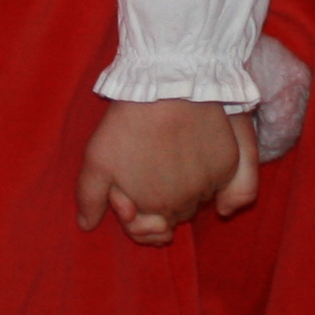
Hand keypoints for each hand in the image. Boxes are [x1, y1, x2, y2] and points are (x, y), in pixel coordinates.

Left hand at [78, 100, 253, 242]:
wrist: (167, 84)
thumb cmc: (130, 122)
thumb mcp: (97, 159)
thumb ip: (90, 198)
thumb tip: (86, 226)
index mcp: (155, 209)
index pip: (151, 230)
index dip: (136, 215)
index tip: (124, 191)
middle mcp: (186, 205)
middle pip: (174, 216)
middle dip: (159, 202)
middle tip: (146, 170)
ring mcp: (210, 186)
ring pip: (197, 202)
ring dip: (184, 191)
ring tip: (167, 160)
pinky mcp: (229, 165)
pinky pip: (224, 187)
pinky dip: (211, 181)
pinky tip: (195, 159)